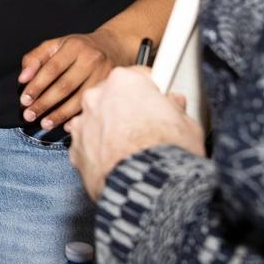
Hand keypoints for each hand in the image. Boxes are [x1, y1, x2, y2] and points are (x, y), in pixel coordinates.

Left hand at [18, 29, 129, 130]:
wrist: (112, 46)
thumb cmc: (76, 48)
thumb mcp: (55, 45)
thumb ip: (34, 59)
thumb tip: (22, 79)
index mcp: (74, 46)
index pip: (52, 69)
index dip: (37, 85)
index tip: (24, 100)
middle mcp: (91, 59)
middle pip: (65, 86)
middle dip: (45, 103)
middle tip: (29, 116)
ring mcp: (104, 74)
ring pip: (79, 98)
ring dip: (60, 114)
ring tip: (44, 124)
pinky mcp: (112, 88)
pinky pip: (92, 105)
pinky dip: (78, 117)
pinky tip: (66, 126)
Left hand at [66, 66, 204, 199]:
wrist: (149, 187)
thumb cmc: (169, 152)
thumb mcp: (187, 124)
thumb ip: (175, 110)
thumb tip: (175, 106)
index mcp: (124, 82)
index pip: (136, 76)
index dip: (150, 90)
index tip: (156, 100)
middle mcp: (97, 98)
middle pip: (111, 97)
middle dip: (126, 109)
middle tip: (147, 128)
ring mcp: (83, 124)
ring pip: (96, 121)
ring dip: (110, 131)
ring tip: (132, 150)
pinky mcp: (75, 151)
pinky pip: (88, 146)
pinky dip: (99, 153)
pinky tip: (118, 164)